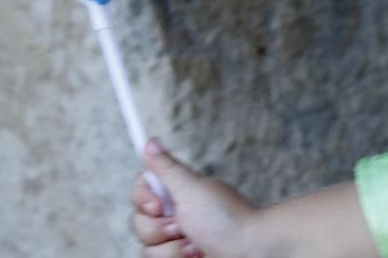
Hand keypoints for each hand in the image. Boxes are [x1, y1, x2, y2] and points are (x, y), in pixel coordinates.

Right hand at [130, 138, 258, 257]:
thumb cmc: (227, 217)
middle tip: (183, 226)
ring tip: (196, 245)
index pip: (140, 191)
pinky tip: (197, 255)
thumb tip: (149, 140)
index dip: (144, 199)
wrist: (250, 249)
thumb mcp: (192, 188)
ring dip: (172, 249)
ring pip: (146, 248)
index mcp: (177, 193)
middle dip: (159, 228)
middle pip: (138, 223)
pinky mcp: (178, 257)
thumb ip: (166, 167)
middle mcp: (173, 216)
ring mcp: (175, 240)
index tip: (159, 206)